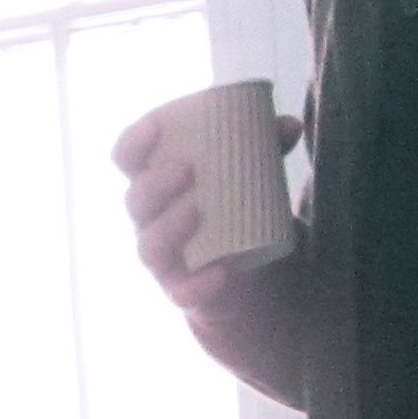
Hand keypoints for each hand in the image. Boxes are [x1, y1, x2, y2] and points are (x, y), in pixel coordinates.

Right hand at [113, 98, 299, 320]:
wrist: (258, 285)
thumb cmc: (242, 218)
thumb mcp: (254, 180)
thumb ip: (267, 150)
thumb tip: (289, 125)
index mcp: (160, 187)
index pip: (129, 160)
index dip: (133, 143)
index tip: (155, 127)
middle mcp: (152, 222)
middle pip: (136, 201)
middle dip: (155, 183)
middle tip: (186, 167)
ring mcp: (166, 261)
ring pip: (149, 246)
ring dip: (167, 227)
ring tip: (195, 210)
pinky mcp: (186, 293)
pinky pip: (183, 292)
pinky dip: (199, 284)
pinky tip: (222, 273)